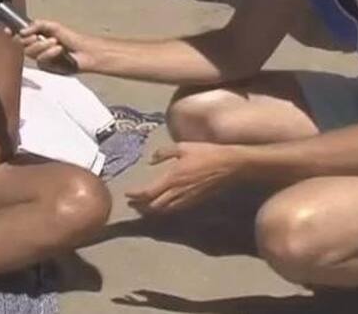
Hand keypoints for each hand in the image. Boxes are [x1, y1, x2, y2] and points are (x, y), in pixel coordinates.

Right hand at [16, 20, 94, 74]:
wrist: (85, 51)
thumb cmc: (72, 38)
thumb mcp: (53, 26)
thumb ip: (36, 25)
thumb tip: (21, 31)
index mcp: (37, 36)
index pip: (20, 35)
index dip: (12, 33)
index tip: (8, 31)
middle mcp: (37, 47)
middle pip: (21, 45)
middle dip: (30, 40)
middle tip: (39, 36)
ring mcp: (41, 58)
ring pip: (30, 53)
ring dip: (43, 46)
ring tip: (56, 43)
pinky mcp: (46, 67)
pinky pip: (41, 60)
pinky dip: (50, 54)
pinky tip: (59, 51)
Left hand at [125, 142, 242, 213]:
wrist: (230, 165)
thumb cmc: (207, 153)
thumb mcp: (183, 146)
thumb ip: (164, 153)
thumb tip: (151, 160)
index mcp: (172, 177)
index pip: (148, 192)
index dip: (135, 195)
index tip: (127, 193)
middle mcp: (177, 192)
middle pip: (153, 206)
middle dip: (140, 206)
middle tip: (131, 203)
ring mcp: (186, 199)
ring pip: (163, 210)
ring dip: (150, 210)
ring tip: (142, 207)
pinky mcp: (194, 201)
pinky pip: (174, 210)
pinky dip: (163, 210)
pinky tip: (161, 206)